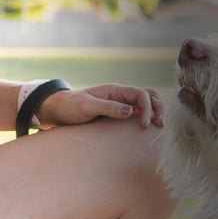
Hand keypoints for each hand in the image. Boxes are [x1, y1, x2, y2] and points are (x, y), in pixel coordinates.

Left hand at [35, 84, 164, 128]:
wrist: (58, 109)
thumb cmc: (70, 107)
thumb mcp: (86, 107)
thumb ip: (107, 107)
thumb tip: (129, 111)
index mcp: (115, 90)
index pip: (141, 94)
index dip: (147, 108)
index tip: (144, 125)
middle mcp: (120, 94)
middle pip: (148, 95)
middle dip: (158, 107)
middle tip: (159, 125)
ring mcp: (120, 102)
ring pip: (145, 102)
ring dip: (154, 111)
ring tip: (157, 126)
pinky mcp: (117, 111)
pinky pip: (137, 111)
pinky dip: (145, 117)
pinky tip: (146, 128)